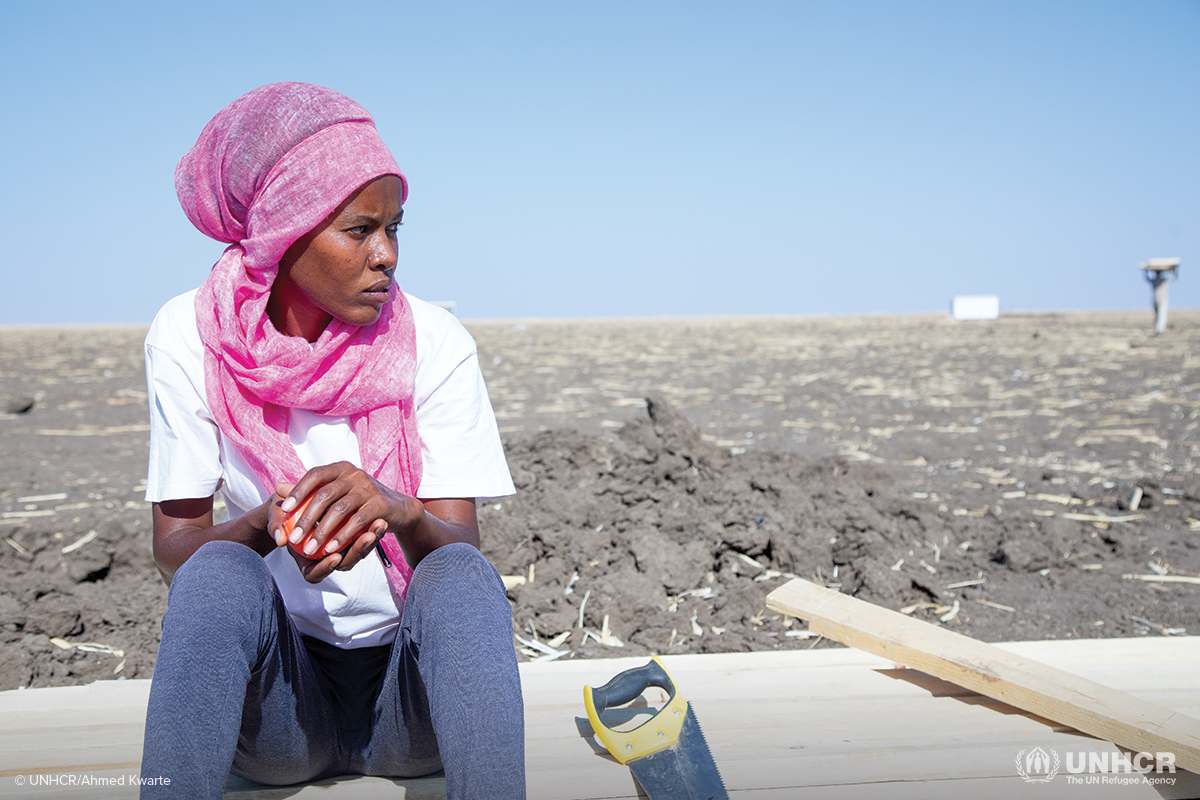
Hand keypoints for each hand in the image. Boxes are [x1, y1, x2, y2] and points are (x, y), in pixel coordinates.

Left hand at [269, 462, 423, 582]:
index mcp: (341, 469)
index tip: (284, 509)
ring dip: (323, 532)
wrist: (398, 508)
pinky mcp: (380, 504)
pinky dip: (343, 536)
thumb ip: (309, 492)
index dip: (298, 490)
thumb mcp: (336, 493)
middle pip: (325, 494)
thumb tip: (278, 488)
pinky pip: (358, 521)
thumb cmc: (361, 501)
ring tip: (309, 549)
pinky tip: (332, 550)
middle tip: (293, 539)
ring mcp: (369, 488)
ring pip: (340, 509)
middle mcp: (355, 474)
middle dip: (306, 518)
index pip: (315, 474)